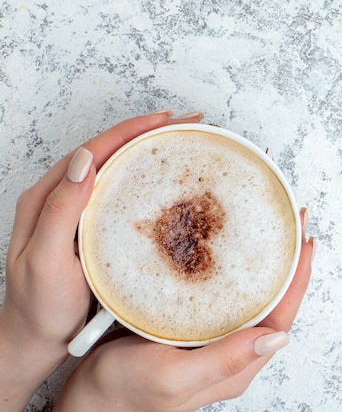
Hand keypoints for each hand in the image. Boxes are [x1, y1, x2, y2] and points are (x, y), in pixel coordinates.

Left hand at [0, 111, 204, 411]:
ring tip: (184, 141)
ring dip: (150, 151)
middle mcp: (65, 198)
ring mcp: (82, 213)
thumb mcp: (44, 259)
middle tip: (187, 124)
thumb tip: (86, 159)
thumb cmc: (38, 306)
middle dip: (148, 132)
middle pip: (109, 152)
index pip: (94, 150)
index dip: (130, 130)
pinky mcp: (97, 229)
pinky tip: (167, 181)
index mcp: (48, 197)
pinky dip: (147, 179)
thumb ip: (60, 210)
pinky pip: (123, 194)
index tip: (165, 119)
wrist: (37, 340)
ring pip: (118, 170)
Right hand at [53, 209, 313, 411]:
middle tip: (294, 221)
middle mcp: (232, 348)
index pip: (282, 315)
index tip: (306, 241)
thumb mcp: (174, 378)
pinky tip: (230, 244)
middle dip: (288, 261)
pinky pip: (224, 290)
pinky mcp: (193, 322)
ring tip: (273, 226)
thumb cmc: (125, 393)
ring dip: (265, 260)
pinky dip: (234, 266)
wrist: (90, 396)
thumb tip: (278, 337)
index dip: (299, 278)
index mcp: (238, 363)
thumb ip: (224, 359)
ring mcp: (214, 334)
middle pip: (274, 299)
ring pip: (251, 293)